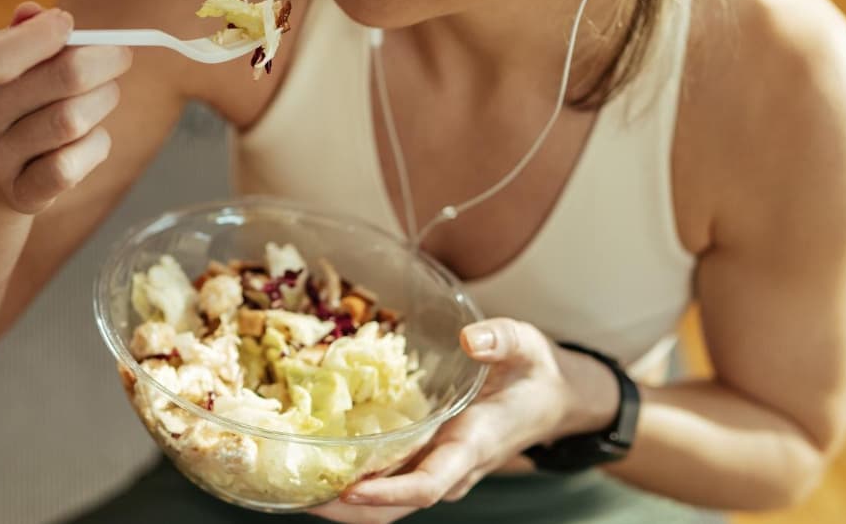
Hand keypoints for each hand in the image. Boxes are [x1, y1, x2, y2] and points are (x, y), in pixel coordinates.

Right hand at [0, 1, 132, 213]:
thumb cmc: (14, 100)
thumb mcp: (11, 64)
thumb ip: (25, 34)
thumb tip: (37, 14)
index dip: (40, 35)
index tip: (69, 23)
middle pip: (60, 80)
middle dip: (103, 61)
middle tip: (120, 56)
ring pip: (72, 121)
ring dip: (104, 100)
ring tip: (106, 94)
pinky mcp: (22, 195)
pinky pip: (71, 167)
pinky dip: (96, 146)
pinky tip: (93, 135)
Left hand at [309, 319, 619, 521]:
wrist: (552, 401)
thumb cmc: (536, 373)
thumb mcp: (527, 345)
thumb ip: (502, 339)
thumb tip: (470, 339)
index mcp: (473, 443)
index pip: (429, 484)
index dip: (389, 493)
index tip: (351, 490)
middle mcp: (453, 467)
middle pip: (396, 507)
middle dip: (346, 508)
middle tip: (296, 493)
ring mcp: (440, 469)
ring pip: (388, 504)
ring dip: (343, 502)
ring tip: (293, 484)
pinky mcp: (429, 461)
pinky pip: (389, 485)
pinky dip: (353, 483)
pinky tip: (318, 463)